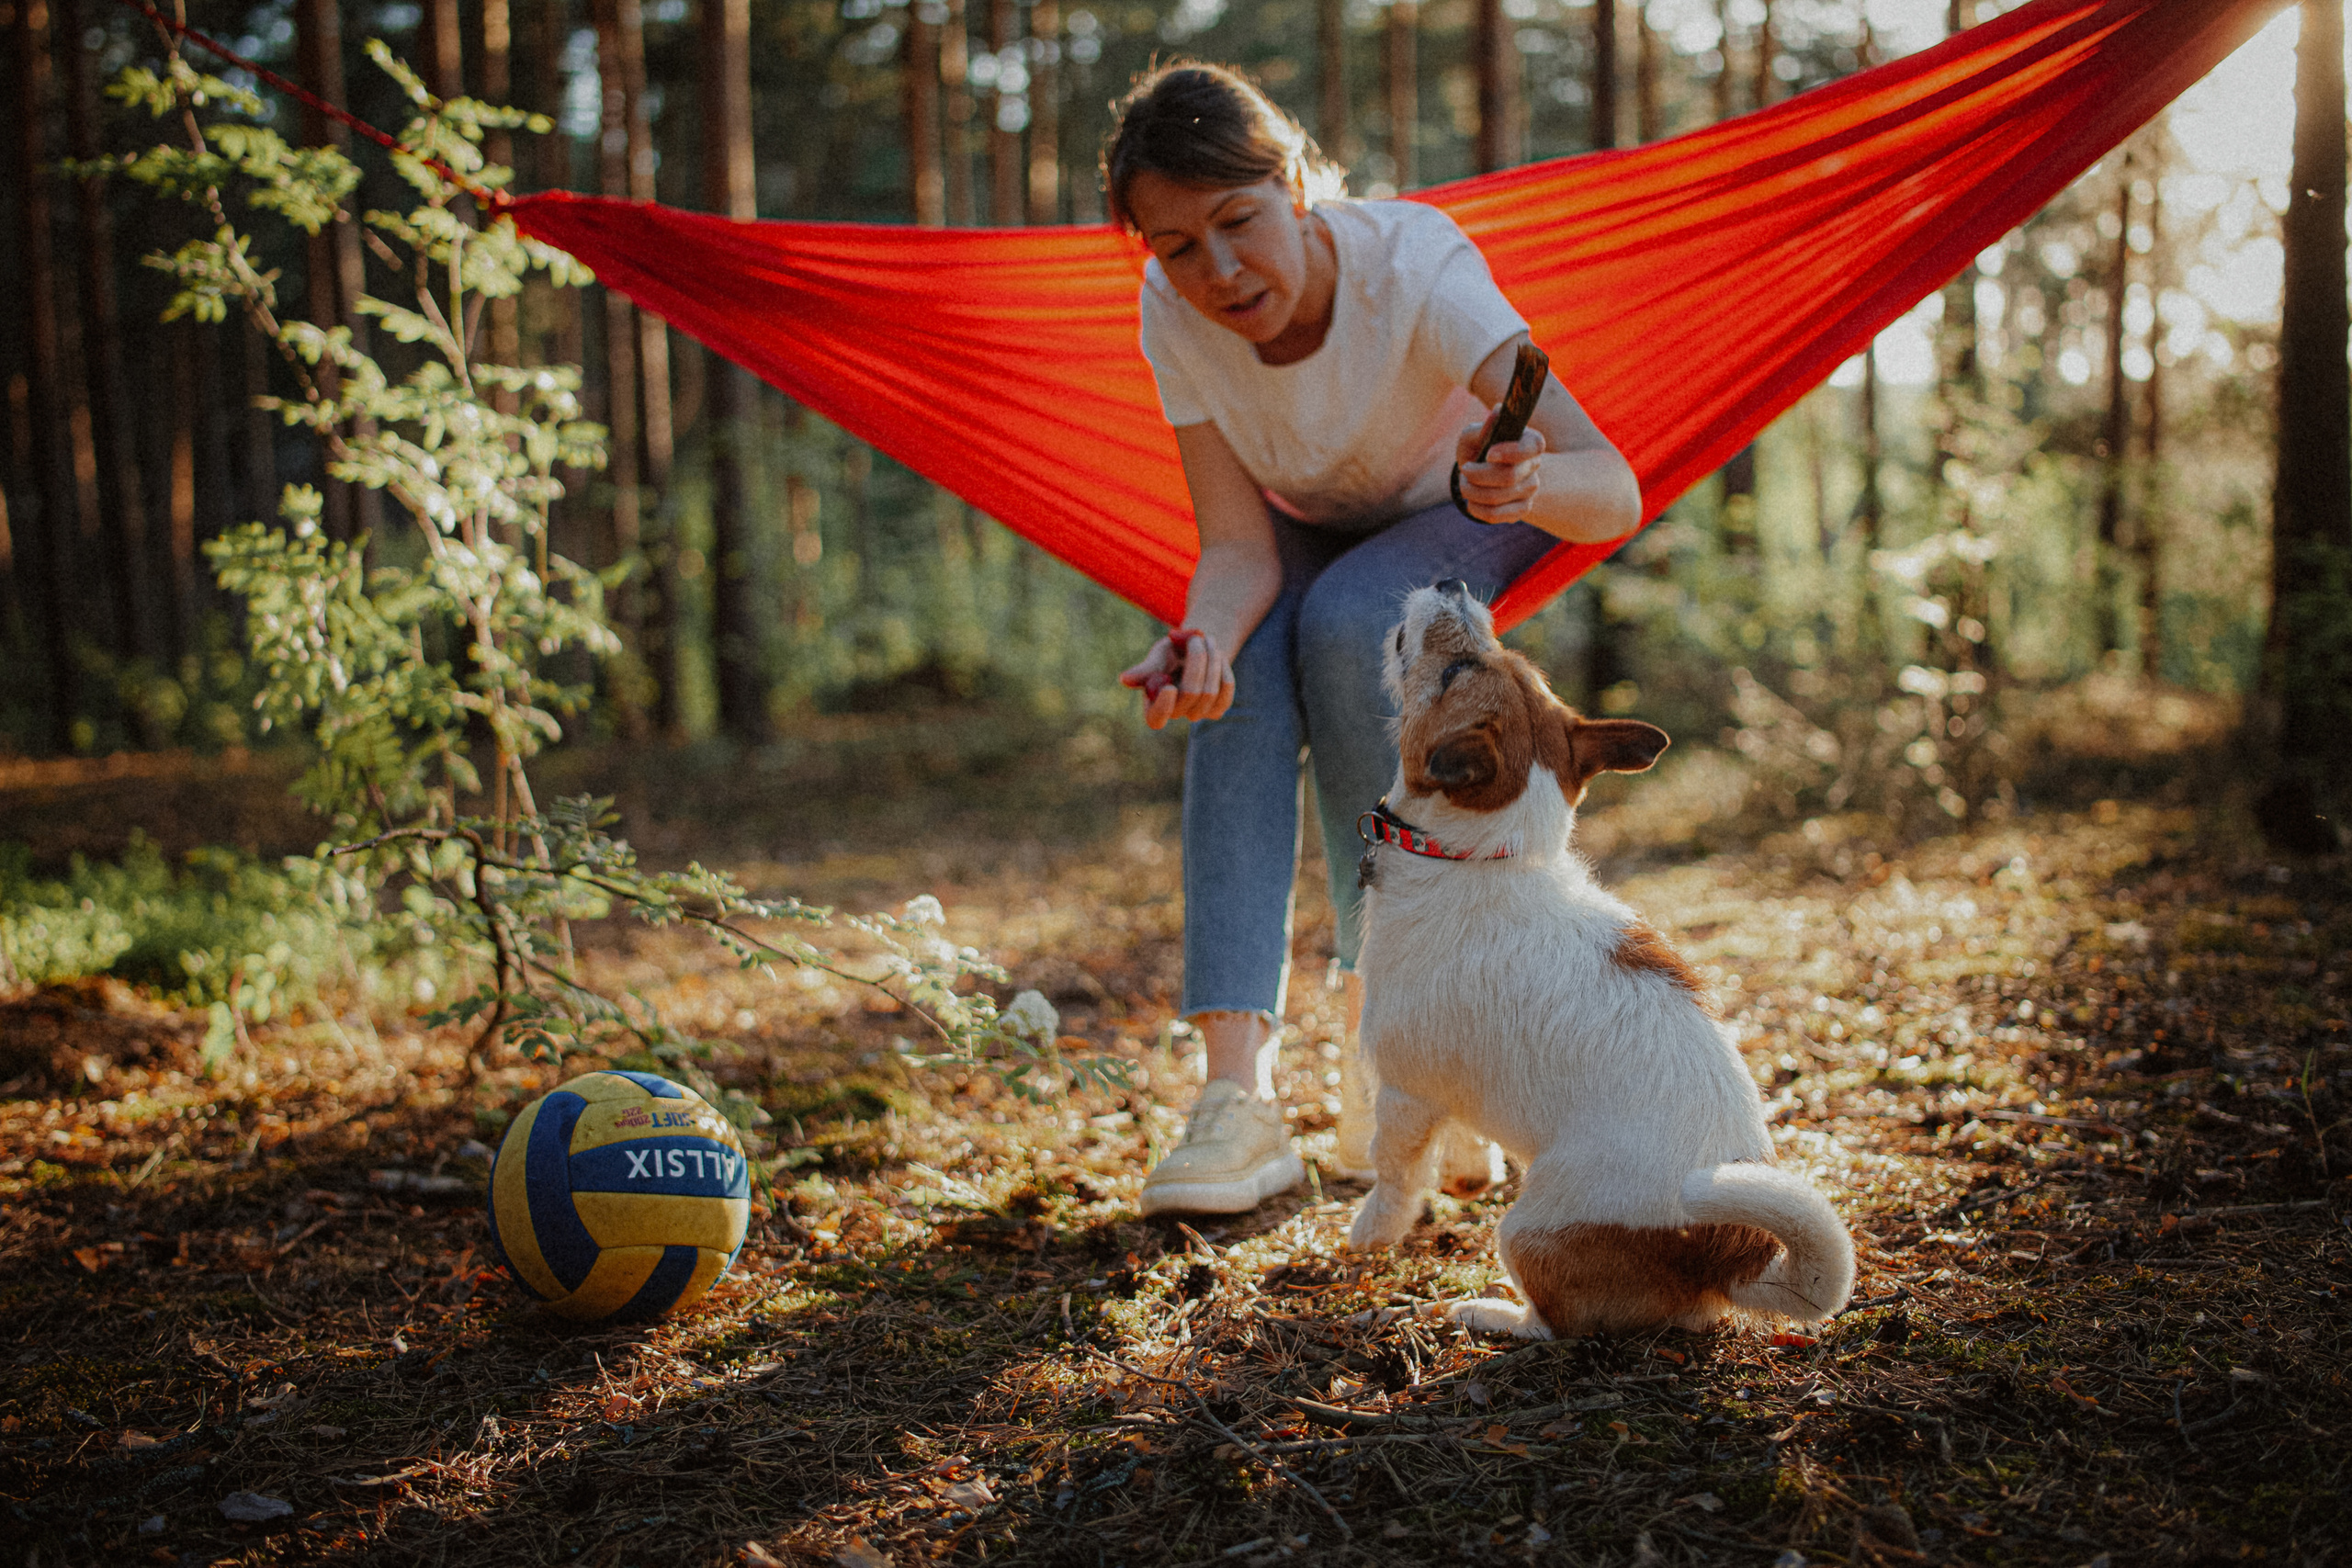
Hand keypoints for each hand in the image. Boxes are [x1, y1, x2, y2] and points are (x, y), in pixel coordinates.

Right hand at [1119, 628, 1236, 729]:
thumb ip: (1146, 669)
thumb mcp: (1158, 655)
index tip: (1169, 687)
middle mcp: (1175, 714)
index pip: (1156, 718)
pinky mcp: (1217, 709)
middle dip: (1196, 661)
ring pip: (1211, 691)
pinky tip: (1218, 656)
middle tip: (1197, 638)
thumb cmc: (1172, 651)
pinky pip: (1226, 689)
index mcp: (1153, 704)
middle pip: (1190, 694)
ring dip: (1211, 659)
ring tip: (1207, 640)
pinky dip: (1223, 667)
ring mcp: (1198, 714)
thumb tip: (1124, 679)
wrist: (1198, 648)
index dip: (1163, 707)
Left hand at [1454, 415, 1548, 524]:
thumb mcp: (1475, 434)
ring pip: (1498, 498)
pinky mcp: (1521, 510)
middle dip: (1477, 476)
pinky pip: (1496, 515)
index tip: (1488, 454)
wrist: (1482, 472)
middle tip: (1464, 471)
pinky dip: (1476, 509)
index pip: (1533, 447)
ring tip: (1465, 484)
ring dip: (1472, 492)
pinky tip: (1471, 502)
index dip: (1509, 453)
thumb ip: (1484, 426)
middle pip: (1509, 477)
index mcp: (1531, 442)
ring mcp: (1530, 490)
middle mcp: (1535, 466)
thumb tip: (1497, 412)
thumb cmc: (1479, 447)